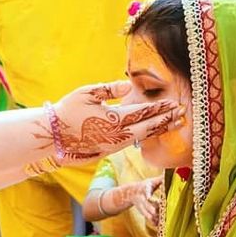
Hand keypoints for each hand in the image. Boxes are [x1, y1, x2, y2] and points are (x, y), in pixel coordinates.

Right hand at [51, 82, 177, 163]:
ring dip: (159, 129)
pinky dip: (146, 137)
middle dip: (167, 120)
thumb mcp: (86, 93)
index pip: (144, 112)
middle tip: (183, 114)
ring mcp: (114, 145)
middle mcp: (118, 135)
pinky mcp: (109, 151)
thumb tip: (129, 85)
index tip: (175, 103)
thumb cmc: (68, 110)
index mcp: (114, 119)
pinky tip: (152, 132)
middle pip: (149, 127)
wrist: (52, 136)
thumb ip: (108, 88)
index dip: (161, 108)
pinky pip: (133, 143)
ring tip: (174, 124)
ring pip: (143, 137)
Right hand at [127, 176, 162, 225]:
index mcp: (145, 189)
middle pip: (147, 205)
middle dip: (153, 210)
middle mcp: (142, 199)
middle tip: (162, 212)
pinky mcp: (143, 212)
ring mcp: (142, 207)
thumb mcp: (151, 181)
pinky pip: (149, 219)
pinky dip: (154, 222)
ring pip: (148, 214)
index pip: (146, 191)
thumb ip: (161, 179)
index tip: (149, 197)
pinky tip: (160, 225)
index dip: (147, 194)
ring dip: (155, 218)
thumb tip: (171, 171)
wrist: (131, 193)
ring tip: (163, 221)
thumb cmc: (145, 186)